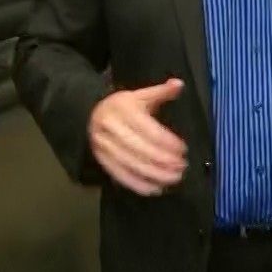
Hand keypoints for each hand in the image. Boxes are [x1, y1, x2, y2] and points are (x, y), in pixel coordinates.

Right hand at [87, 79, 187, 195]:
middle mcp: (112, 128)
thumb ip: (161, 91)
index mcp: (123, 109)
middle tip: (182, 167)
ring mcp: (105, 146)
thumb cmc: (120, 107)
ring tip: (173, 179)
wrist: (88, 115)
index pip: (149, 130)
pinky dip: (139, 185)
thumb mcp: (139, 95)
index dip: (168, 142)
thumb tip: (179, 83)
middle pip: (141, 150)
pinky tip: (156, 188)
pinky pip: (121, 176)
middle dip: (164, 161)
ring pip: (132, 165)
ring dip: (155, 175)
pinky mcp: (102, 160)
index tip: (183, 150)